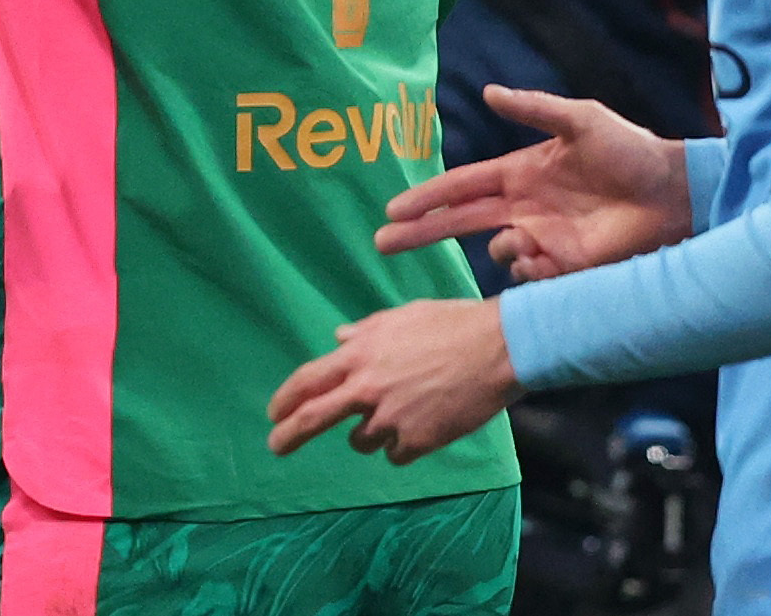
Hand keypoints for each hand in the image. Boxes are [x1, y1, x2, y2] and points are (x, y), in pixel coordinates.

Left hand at [267, 299, 520, 462]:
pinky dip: (404, 445)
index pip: (308, 379)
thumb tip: (340, 337)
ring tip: (401, 414)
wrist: (496, 347)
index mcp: (360, 354)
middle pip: (314, 418)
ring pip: (362, 441)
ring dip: (371, 433)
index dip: (286, 398)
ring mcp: (391, 417)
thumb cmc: (450, 323)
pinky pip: (396, 454)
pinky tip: (423, 426)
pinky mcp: (417, 441)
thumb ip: (366, 331)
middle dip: (289, 435)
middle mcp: (367, 388)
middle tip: (275, 446)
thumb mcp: (402, 317)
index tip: (273, 413)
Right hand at [377, 86, 690, 281]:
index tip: (392, 210)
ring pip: (497, 254)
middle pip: (459, 224)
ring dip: (503, 251)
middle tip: (383, 244)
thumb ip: (534, 108)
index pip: (461, 187)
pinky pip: (528, 278)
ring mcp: (542, 239)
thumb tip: (488, 92)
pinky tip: (551, 256)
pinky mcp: (564, 267)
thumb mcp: (580, 119)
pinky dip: (531, 270)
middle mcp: (523, 208)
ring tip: (528, 242)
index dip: (426, 197)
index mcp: (519, 173)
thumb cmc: (630, 149)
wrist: (672, 194)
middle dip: (420, 234)